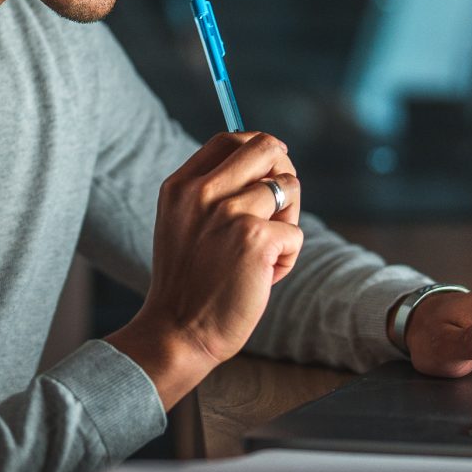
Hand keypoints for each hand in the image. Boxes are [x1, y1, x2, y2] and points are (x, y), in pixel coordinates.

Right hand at [107, 131, 304, 408]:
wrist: (177, 332)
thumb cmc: (188, 284)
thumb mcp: (184, 224)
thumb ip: (212, 192)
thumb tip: (269, 162)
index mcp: (181, 185)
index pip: (230, 139)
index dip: (258, 148)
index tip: (269, 170)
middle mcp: (203, 191)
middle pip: (266, 148)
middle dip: (283, 173)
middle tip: (278, 210)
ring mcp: (230, 212)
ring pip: (289, 188)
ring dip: (287, 222)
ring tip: (263, 254)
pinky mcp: (257, 238)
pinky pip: (295, 233)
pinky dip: (286, 260)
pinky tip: (261, 279)